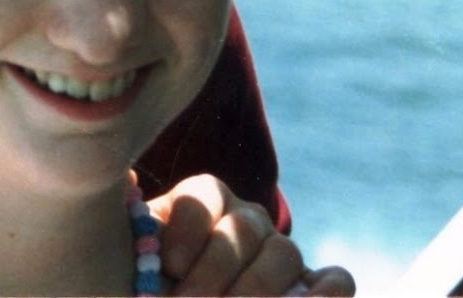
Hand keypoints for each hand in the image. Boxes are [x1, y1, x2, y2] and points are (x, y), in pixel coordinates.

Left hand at [148, 174, 354, 295]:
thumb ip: (131, 223)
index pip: (206, 196)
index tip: (170, 265)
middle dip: (217, 270)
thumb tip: (125, 175)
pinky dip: (326, 295)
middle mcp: (246, 220)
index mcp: (202, 203)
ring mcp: (283, 253)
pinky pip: (337, 280)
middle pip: (244, 228)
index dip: (190, 228)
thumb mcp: (134, 260)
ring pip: (284, 253)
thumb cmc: (151, 290)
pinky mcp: (315, 287)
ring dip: (257, 287)